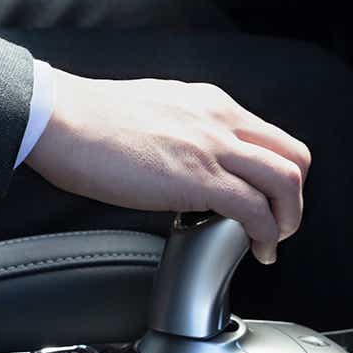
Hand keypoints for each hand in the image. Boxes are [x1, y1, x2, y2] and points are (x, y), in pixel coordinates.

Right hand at [25, 67, 311, 265]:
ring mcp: (211, 146)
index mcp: (206, 102)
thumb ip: (179, 128)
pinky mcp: (199, 178)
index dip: (274, 172)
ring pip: (287, 182)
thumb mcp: (150, 108)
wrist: (59, 117)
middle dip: (293, 196)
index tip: (261, 197)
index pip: (268, 135)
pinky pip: (257, 212)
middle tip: (276, 222)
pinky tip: (256, 250)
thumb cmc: (87, 117)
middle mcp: (217, 118)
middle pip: (293, 155)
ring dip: (288, 220)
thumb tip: (183, 157)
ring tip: (271, 242)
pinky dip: (267, 236)